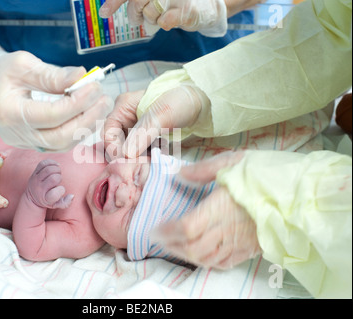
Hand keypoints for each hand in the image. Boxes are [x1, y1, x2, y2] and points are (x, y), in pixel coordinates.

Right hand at [0, 51, 112, 151]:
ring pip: (62, 145)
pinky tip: (87, 115)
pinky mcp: (30, 144)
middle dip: (87, 119)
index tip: (94, 86)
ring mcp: (23, 143)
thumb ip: (51, 74)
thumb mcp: (21, 64)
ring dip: (85, 127)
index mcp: (10, 113)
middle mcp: (16, 134)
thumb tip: (81, 76)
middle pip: (61, 137)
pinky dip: (76, 131)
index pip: (52, 115)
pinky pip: (59, 144)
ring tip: (100, 106)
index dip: (78, 102)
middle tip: (104, 100)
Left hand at [26, 160, 73, 208]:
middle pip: (53, 178)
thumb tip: (72, 195)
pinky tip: (55, 166)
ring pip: (48, 169)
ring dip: (56, 169)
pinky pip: (43, 164)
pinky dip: (51, 162)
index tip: (60, 189)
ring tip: (57, 172)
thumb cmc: (48, 200)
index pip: (54, 194)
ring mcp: (36, 180)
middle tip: (59, 179)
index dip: (61, 190)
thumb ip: (66, 202)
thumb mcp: (56, 205)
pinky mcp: (34, 173)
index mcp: (46, 198)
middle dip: (60, 177)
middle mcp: (40, 189)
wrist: (33, 197)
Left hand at [100, 0, 226, 35]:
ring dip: (153, 19)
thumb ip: (134, 2)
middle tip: (144, 16)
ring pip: (150, 14)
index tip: (104, 13)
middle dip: (136, 13)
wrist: (211, 6)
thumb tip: (104, 10)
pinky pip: (164, 22)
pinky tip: (170, 19)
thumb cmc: (178, 1)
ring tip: (163, 14)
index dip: (114, 2)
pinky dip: (165, 24)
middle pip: (137, 2)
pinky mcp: (188, 10)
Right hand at [104, 85, 209, 158]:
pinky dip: (146, 159)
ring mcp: (137, 129)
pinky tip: (155, 163)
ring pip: (128, 150)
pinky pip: (140, 153)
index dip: (114, 149)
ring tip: (150, 165)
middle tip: (140, 166)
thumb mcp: (161, 116)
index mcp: (122, 107)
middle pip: (116, 144)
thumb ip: (142, 134)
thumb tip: (125, 154)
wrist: (204, 101)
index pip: (107, 133)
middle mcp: (126, 118)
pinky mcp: (148, 139)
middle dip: (126, 157)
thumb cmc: (181, 101)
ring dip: (136, 160)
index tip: (127, 162)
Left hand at [151, 151, 261, 269]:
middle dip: (171, 246)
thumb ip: (204, 169)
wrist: (302, 194)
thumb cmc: (268, 174)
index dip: (167, 232)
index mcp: (220, 208)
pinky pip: (223, 263)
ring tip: (174, 247)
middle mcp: (227, 230)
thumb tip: (180, 175)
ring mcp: (239, 242)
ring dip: (185, 255)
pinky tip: (200, 256)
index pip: (186, 228)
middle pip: (192, 247)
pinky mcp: (250, 249)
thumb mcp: (234, 161)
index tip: (155, 228)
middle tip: (159, 239)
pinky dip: (206, 262)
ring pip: (206, 258)